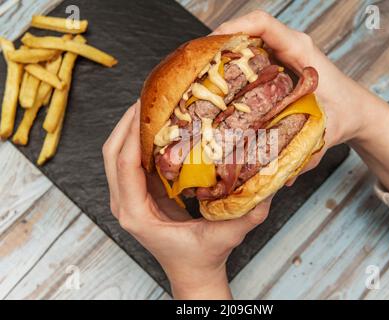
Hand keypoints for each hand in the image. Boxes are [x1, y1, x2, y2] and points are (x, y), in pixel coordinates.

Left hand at [102, 100, 272, 298]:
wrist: (193, 271)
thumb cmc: (203, 257)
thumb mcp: (228, 235)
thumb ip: (250, 214)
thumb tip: (271, 185)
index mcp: (137, 215)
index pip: (124, 165)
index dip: (131, 132)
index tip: (145, 107)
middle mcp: (125, 205)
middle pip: (111, 154)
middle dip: (126, 123)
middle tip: (147, 99)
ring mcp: (127, 199)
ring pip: (115, 155)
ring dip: (129, 128)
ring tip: (150, 106)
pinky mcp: (137, 194)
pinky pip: (128, 161)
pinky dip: (137, 140)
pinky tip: (157, 127)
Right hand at [214, 11, 388, 190]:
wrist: (356, 110)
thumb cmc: (346, 114)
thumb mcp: (328, 131)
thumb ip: (308, 151)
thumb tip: (283, 176)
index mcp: (301, 52)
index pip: (264, 25)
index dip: (234, 27)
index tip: (211, 43)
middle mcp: (289, 47)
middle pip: (247, 31)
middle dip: (217, 44)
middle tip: (194, 68)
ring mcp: (281, 55)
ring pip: (246, 43)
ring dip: (222, 55)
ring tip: (200, 78)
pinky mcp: (277, 65)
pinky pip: (250, 57)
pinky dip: (232, 66)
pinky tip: (220, 88)